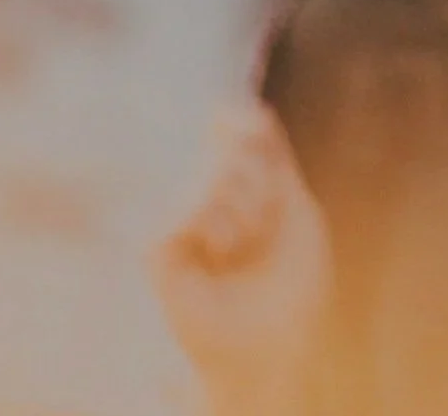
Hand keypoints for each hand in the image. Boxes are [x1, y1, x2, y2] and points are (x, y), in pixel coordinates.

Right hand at [149, 103, 329, 413]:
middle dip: (263, 183)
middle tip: (264, 226)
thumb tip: (250, 107)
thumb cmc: (289, 278)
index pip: (230, 122)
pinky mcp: (154, 246)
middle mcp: (199, 191)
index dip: (243, 120)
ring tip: (242, 248)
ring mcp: (175, 216)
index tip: (258, 130)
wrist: (275, 339)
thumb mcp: (293, 204)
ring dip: (248, 212)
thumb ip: (272, 156)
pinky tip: (218, 256)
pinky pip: (185, 209)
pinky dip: (215, 229)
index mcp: (232, 179)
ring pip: (212, 175)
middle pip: (231, 145)